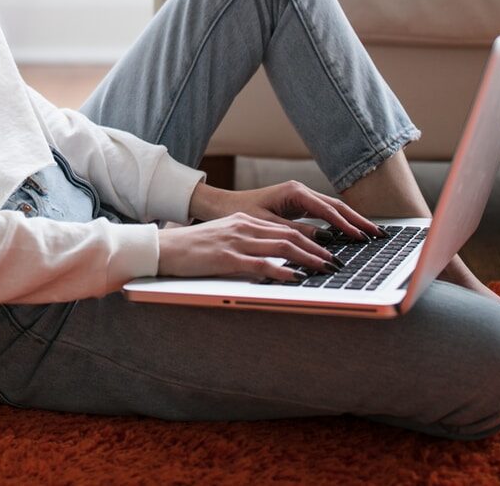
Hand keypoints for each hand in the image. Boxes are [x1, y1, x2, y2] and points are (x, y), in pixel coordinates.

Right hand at [158, 211, 347, 281]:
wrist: (163, 248)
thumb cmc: (191, 249)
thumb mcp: (223, 239)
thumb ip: (246, 244)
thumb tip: (271, 260)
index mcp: (244, 221)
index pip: (285, 229)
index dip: (310, 240)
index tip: (328, 251)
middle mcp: (244, 227)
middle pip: (289, 236)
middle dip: (317, 249)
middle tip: (336, 262)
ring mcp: (236, 241)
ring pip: (281, 247)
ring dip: (308, 259)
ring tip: (325, 269)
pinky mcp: (226, 258)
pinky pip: (260, 264)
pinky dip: (282, 271)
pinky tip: (296, 278)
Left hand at [188, 179, 383, 240]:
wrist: (223, 206)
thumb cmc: (240, 213)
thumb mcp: (267, 225)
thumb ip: (295, 232)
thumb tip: (324, 241)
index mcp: (294, 192)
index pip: (328, 210)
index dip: (346, 225)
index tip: (362, 238)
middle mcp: (301, 191)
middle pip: (337, 206)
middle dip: (359, 221)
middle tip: (379, 235)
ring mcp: (301, 197)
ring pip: (333, 210)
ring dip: (352, 222)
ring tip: (372, 235)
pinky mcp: (299, 205)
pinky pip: (324, 214)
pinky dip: (339, 223)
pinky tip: (351, 234)